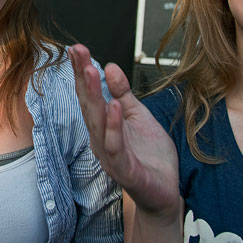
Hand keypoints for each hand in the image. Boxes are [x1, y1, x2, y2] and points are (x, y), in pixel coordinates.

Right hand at [69, 44, 179, 223]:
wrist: (165, 193)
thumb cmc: (149, 156)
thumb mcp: (138, 116)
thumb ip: (124, 93)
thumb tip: (111, 66)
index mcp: (103, 125)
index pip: (89, 94)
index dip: (82, 71)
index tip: (76, 49)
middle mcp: (100, 138)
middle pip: (88, 104)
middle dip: (83, 77)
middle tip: (78, 52)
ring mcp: (110, 155)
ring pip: (97, 123)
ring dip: (94, 97)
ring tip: (92, 72)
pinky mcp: (124, 170)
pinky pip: (115, 147)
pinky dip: (113, 127)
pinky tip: (115, 107)